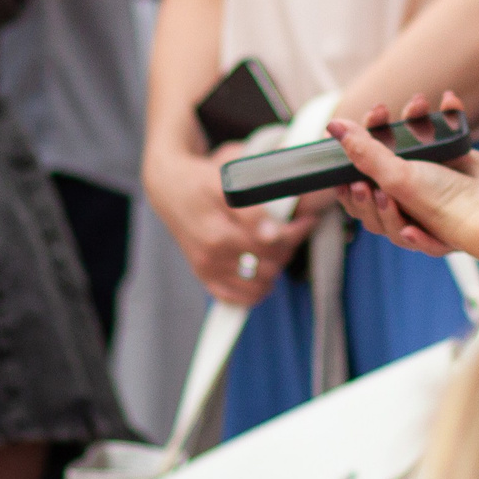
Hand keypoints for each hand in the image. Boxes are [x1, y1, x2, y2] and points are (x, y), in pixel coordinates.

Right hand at [143, 138, 315, 304]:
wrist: (170, 187)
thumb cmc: (203, 181)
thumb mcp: (227, 181)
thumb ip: (251, 210)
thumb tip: (271, 236)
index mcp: (220, 228)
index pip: (273, 242)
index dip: (297, 231)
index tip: (307, 219)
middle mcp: (212, 251)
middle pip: (270, 263)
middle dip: (289, 248)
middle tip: (295, 231)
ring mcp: (207, 266)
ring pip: (258, 284)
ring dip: (276, 269)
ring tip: (279, 249)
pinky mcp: (203, 275)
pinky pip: (235, 298)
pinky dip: (255, 291)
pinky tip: (262, 274)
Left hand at [331, 93, 478, 268]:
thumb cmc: (442, 205)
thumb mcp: (396, 179)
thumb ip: (364, 153)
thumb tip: (332, 126)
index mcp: (386, 212)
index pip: (356, 186)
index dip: (354, 157)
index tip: (356, 134)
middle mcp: (406, 198)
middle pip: (382, 158)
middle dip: (381, 130)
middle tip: (380, 112)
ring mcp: (431, 179)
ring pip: (411, 143)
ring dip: (413, 119)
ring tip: (418, 104)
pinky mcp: (454, 163)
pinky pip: (443, 135)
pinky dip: (446, 117)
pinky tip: (447, 103)